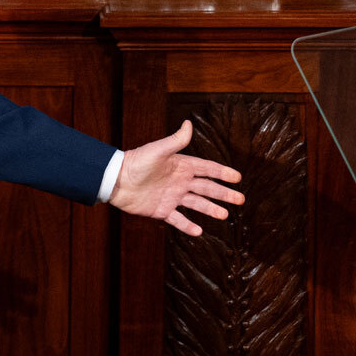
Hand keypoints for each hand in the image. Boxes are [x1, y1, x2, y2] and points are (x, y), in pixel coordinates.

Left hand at [110, 120, 243, 235]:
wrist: (115, 180)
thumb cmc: (135, 162)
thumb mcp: (157, 151)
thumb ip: (175, 141)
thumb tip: (188, 123)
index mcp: (180, 166)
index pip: (206, 169)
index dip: (222, 172)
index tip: (238, 177)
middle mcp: (179, 182)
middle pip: (206, 188)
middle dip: (223, 193)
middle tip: (240, 199)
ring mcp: (171, 197)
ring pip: (196, 204)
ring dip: (210, 209)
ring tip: (225, 215)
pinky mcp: (161, 210)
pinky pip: (178, 220)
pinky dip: (188, 226)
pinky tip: (199, 232)